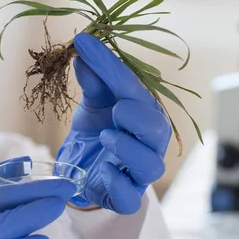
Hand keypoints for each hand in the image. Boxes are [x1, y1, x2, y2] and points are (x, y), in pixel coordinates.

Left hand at [56, 33, 171, 213]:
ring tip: (105, 136)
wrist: (81, 169)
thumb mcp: (92, 102)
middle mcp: (149, 142)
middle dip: (137, 116)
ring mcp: (138, 172)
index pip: (133, 87)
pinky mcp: (124, 196)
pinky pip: (129, 196)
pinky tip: (103, 170)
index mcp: (144, 112)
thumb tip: (83, 50)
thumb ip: (92, 80)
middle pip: (157, 128)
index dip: (110, 65)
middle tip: (115, 109)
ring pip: (151, 165)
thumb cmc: (96, 129)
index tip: (83, 42)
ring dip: (128, 148)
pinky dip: (118, 184)